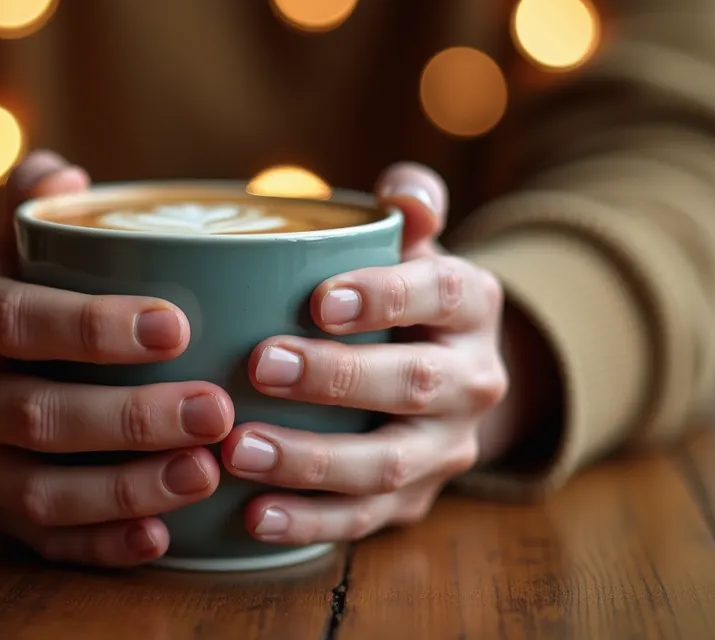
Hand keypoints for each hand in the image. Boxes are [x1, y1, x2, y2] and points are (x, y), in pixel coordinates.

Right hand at [0, 151, 232, 566]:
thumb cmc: (12, 297)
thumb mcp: (10, 245)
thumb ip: (35, 203)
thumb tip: (66, 173)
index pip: (18, 321)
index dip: (93, 328)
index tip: (177, 327)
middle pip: (38, 415)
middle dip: (132, 417)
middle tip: (217, 409)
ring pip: (41, 491)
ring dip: (127, 488)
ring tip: (205, 472)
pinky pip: (43, 543)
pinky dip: (102, 546)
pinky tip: (161, 538)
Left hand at [221, 162, 519, 544]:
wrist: (447, 376)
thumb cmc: (402, 296)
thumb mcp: (412, 245)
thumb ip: (409, 208)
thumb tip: (402, 192)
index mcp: (471, 304)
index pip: (441, 294)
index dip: (384, 297)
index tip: (318, 299)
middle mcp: (473, 380)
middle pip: (415, 384)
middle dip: (337, 379)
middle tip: (260, 366)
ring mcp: (446, 449)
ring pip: (389, 464)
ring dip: (313, 461)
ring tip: (241, 450)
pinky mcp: (414, 501)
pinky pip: (365, 519)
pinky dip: (310, 522)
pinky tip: (253, 516)